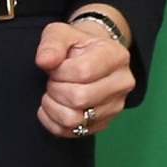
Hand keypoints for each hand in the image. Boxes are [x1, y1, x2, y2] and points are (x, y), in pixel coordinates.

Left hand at [35, 15, 134, 139]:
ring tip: (52, 93)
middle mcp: (122, 83)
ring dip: (53, 107)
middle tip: (53, 80)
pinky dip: (53, 122)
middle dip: (55, 88)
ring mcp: (115, 106)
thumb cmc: (75, 45)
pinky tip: (51, 107)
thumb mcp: (60, 33)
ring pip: (76, 120)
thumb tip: (44, 62)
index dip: (59, 71)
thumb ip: (51, 44)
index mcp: (116, 56)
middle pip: (80, 98)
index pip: (83, 72)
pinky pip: (73, 133)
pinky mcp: (104, 123)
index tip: (54, 66)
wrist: (89, 56)